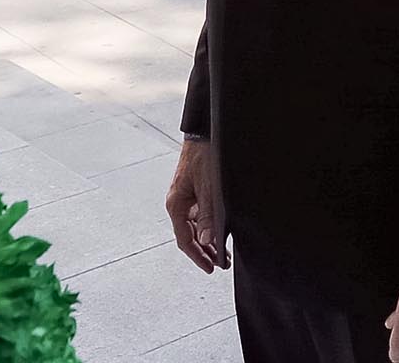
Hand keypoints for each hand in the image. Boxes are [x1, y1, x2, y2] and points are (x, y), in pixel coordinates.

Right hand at [165, 138, 228, 272]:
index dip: (198, 255)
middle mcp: (179, 203)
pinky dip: (209, 226)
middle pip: (190, 235)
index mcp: (176, 205)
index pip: (185, 239)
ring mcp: (186, 197)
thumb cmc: (204, 155)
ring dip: (208, 240)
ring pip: (196, 226)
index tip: (210, 267)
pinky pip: (200, 215)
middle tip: (220, 264)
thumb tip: (207, 240)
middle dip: (205, 251)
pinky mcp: (194, 191)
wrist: (205, 131)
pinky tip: (220, 233)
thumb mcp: (209, 188)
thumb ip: (208, 214)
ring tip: (222, 253)